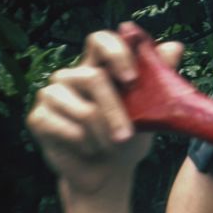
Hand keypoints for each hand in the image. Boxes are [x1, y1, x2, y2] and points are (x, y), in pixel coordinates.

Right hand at [26, 28, 182, 197]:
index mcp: (99, 66)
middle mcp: (72, 75)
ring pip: (81, 109)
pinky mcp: (38, 118)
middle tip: (127, 136)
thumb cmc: (129, 136)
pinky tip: (87, 149)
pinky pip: (64, 128)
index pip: (100, 40)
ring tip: (109, 146)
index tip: (132, 78)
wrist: (108, 172)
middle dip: (116, 111)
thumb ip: (158, 78)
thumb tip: (175, 46)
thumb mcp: (150, 110)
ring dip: (102, 134)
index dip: (115, 52)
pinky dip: (84, 144)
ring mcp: (51, 95)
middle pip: (92, 77)